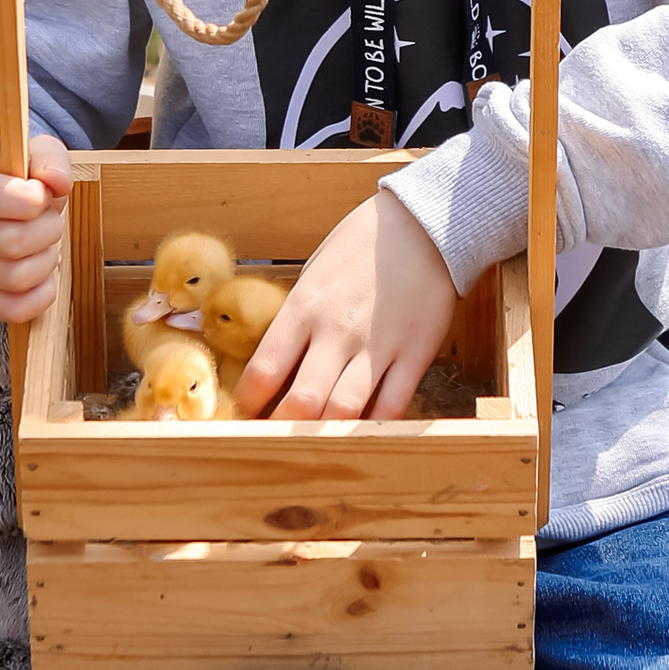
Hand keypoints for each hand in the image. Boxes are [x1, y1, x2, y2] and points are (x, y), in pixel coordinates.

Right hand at [0, 131, 72, 319]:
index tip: (41, 195)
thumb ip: (50, 159)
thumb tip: (56, 181)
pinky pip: (14, 309)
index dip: (31, 200)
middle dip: (47, 231)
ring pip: (17, 278)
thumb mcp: (34, 156)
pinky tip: (40, 273)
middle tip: (47, 221)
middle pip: (12, 242)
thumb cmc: (18, 183)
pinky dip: (41, 294)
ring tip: (40, 245)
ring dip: (45, 261)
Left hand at [233, 188, 457, 421]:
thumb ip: (297, 320)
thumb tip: (277, 366)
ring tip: (313, 446)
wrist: (423, 224)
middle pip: (301, 401)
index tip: (245, 415)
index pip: (264, 369)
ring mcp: (378, 345)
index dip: (249, 403)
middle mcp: (337, 331)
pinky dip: (374, 426)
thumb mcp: (313, 274)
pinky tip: (361, 432)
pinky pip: (393, 405)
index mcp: (304, 307)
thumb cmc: (360, 245)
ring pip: (344, 410)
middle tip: (274, 443)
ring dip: (324, 434)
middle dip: (282, 430)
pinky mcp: (415, 353)